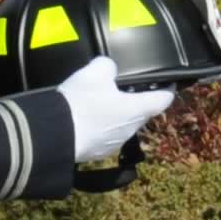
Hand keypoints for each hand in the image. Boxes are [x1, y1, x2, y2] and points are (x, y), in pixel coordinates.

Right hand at [51, 54, 173, 164]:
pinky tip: (84, 121)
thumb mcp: (94, 73)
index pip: (164, 99)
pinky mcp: (99, 153)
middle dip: (134, 102)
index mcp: (137, 109)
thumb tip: (109, 69)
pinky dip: (100, 129)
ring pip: (122, 126)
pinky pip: (105, 137)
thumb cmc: (80, 102)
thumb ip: (108, 66)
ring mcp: (116, 144)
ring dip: (115, 116)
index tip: (164, 84)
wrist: (54, 135)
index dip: (166, 90)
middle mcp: (131, 129)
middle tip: (119, 90)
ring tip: (96, 105)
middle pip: (141, 113)